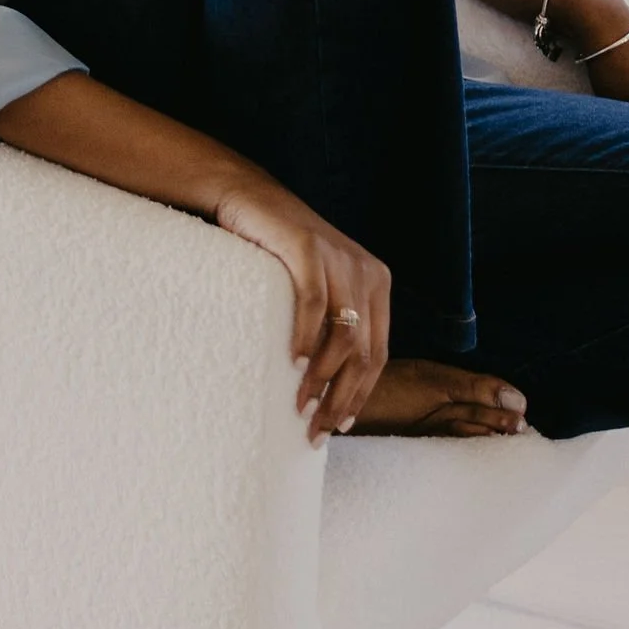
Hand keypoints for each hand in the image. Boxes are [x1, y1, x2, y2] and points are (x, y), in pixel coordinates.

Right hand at [213, 173, 391, 439]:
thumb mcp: (320, 289)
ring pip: (344, 335)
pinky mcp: (310, 248)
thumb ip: (334, 326)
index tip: (338, 426)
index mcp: (376, 285)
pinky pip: (315, 304)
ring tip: (300, 404)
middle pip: (364, 352)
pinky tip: (294, 364)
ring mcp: (340, 258)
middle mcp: (367, 272)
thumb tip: (328, 392)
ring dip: (323, 378)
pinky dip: (306, 338)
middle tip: (315, 429)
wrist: (250, 199)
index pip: (378, 354)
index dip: (361, 395)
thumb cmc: (280, 255)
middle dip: (341, 397)